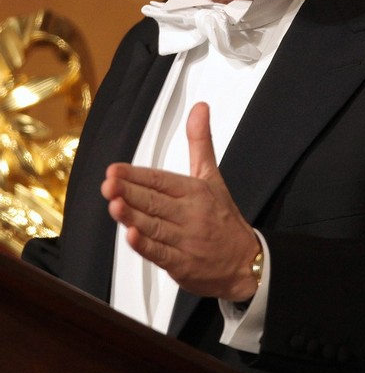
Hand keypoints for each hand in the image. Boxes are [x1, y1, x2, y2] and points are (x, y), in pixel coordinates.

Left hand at [100, 102, 260, 301]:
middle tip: (109, 185)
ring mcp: (186, 240)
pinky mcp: (181, 264)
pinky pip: (161, 254)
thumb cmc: (223, 217)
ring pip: (155, 226)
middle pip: (156, 201)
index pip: (162, 180)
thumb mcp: (213, 176)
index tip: (115, 170)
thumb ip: (200, 142)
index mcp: (195, 191)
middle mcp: (190, 214)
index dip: (137, 175)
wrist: (246, 262)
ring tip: (115, 205)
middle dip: (131, 193)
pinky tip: (131, 237)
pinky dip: (146, 246)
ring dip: (133, 216)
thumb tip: (199, 108)